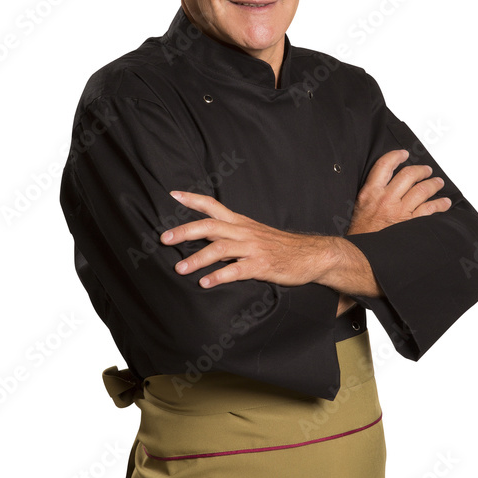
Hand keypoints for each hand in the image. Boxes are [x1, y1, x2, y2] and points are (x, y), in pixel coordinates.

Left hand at [160, 190, 336, 289]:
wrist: (313, 254)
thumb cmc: (281, 247)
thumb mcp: (256, 234)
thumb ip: (233, 234)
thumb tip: (208, 240)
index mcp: (241, 223)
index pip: (213, 205)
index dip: (193, 199)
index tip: (173, 195)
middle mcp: (244, 232)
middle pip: (210, 226)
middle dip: (185, 231)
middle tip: (164, 239)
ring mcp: (253, 249)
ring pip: (220, 249)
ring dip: (197, 259)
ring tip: (180, 269)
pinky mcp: (262, 265)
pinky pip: (237, 270)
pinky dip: (219, 276)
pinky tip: (206, 283)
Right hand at [347, 149, 450, 234]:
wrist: (360, 255)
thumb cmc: (359, 235)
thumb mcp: (358, 208)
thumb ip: (371, 195)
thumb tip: (383, 186)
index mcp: (370, 193)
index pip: (384, 165)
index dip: (396, 156)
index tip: (403, 154)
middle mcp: (386, 199)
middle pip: (409, 175)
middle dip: (421, 170)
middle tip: (426, 170)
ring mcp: (400, 211)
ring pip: (422, 189)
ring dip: (433, 184)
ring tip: (438, 183)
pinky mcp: (411, 223)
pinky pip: (430, 209)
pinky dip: (440, 204)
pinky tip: (444, 203)